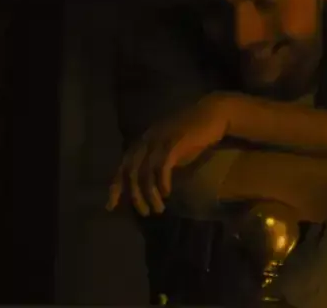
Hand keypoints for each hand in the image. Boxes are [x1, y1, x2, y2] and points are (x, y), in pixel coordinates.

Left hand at [106, 94, 229, 215]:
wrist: (213, 113)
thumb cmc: (194, 132)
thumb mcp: (170, 146)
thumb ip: (159, 160)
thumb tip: (150, 184)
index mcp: (145, 140)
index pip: (123, 164)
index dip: (116, 186)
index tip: (112, 206)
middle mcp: (148, 139)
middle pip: (131, 170)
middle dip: (134, 195)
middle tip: (144, 212)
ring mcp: (161, 140)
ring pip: (146, 172)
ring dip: (150, 194)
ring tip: (158, 209)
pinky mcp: (174, 143)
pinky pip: (162, 166)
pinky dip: (162, 182)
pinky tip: (167, 192)